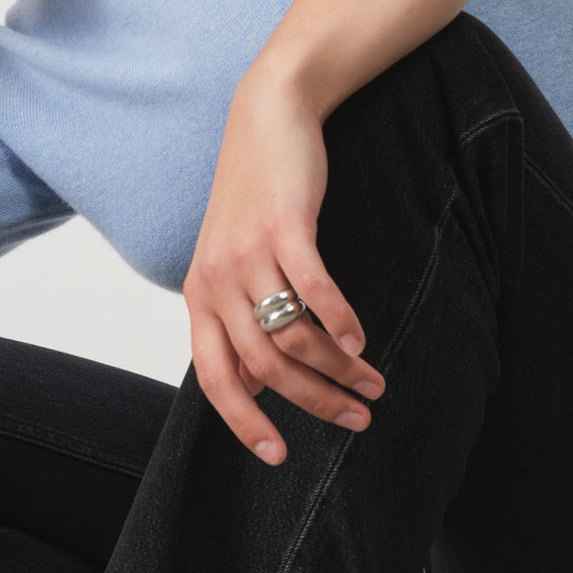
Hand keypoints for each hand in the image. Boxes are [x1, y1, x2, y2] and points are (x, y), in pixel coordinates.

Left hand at [182, 74, 385, 465]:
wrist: (267, 117)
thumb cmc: (256, 196)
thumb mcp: (232, 261)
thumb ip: (239, 317)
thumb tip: (258, 381)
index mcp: (200, 297)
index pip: (216, 378)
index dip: (245, 422)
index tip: (280, 456)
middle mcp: (215, 281)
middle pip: (266, 367)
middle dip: (314, 402)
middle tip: (358, 419)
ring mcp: (247, 254)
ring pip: (294, 336)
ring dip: (340, 369)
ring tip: (373, 382)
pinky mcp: (283, 227)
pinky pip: (314, 290)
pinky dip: (340, 321)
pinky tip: (362, 341)